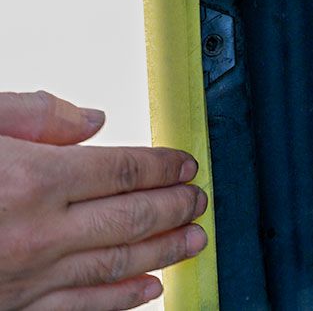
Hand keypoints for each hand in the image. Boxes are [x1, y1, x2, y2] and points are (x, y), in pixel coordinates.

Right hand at [0, 92, 207, 309]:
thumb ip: (35, 116)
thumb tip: (93, 119)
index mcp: (31, 180)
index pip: (121, 171)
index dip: (162, 167)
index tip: (185, 165)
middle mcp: (36, 232)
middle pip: (131, 218)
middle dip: (176, 208)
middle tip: (199, 201)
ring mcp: (27, 276)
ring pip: (116, 264)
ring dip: (164, 251)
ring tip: (195, 239)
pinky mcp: (12, 308)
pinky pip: (80, 307)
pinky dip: (122, 299)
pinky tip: (150, 289)